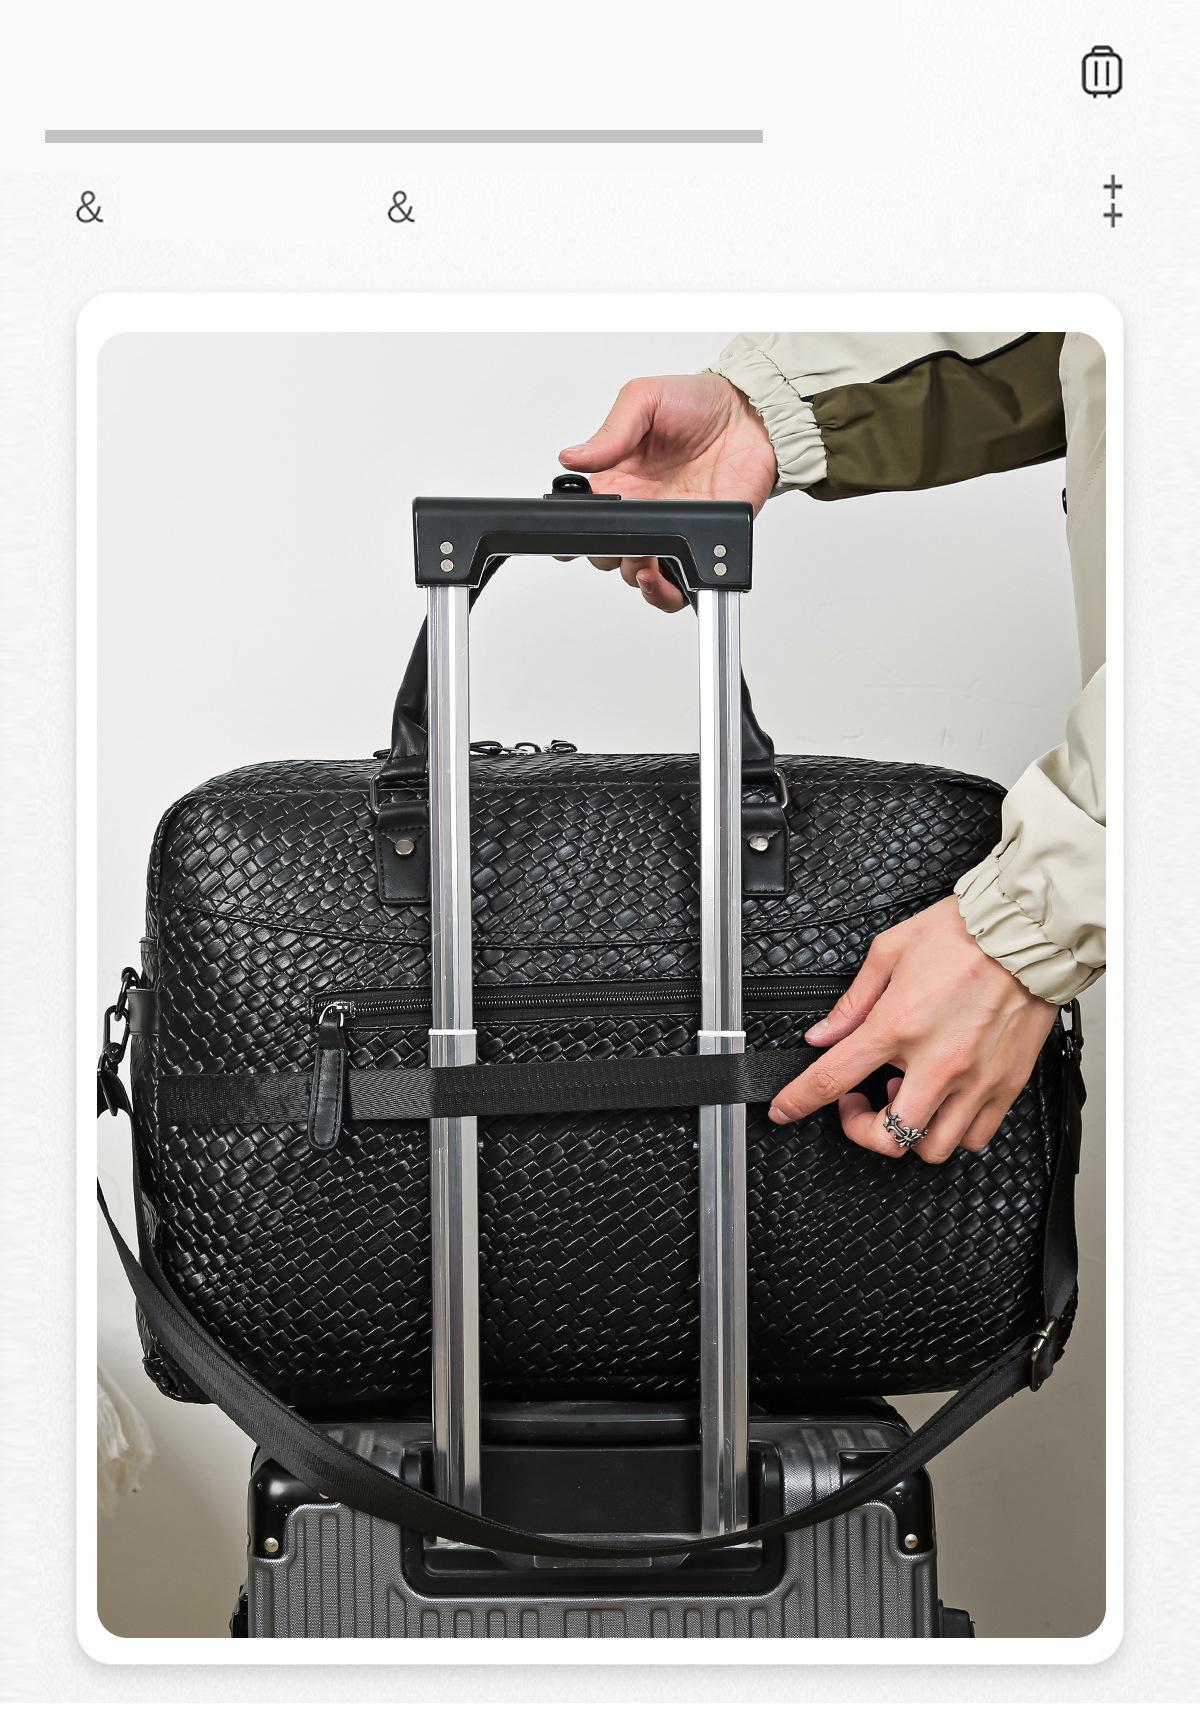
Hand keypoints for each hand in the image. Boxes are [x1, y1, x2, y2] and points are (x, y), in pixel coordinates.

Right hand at [557, 373, 777, 611]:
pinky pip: (674, 587)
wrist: (754, 417)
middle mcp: (638, 509)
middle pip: (604, 553)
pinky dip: (662, 594)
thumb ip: (610, 432)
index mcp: (616, 478)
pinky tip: (659, 577)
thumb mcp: (645, 399)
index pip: (582, 517)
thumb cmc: (701, 402)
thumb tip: (571, 458)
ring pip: (634, 575)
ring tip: (643, 556)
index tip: (568, 538)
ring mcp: (668, 531)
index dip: (569, 534)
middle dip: (605, 555)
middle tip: (620, 540)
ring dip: (632, 573)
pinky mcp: (697, 546)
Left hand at [767, 897, 1058, 1162]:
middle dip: (863, 1130)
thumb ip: (853, 1001)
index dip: (799, 1102)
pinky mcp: (1007, 1084)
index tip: (785, 1110)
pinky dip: (952, 1130)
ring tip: (908, 1097)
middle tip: (861, 1104)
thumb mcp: (889, 952)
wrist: (1026, 932)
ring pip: (933, 1148)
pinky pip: (975, 1137)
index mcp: (898, 1025)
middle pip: (890, 1137)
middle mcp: (938, 1062)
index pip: (833, 1079)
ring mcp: (976, 1079)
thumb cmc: (964, 935)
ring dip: (910, 1132)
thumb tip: (825, 1034)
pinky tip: (944, 1101)